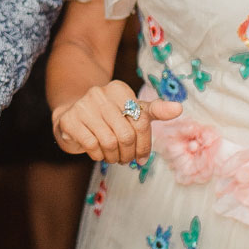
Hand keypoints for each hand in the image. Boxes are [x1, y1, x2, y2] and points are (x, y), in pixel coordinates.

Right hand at [51, 80, 181, 163]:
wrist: (70, 114)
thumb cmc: (107, 116)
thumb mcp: (131, 110)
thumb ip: (154, 111)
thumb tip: (179, 109)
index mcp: (120, 89)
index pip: (142, 120)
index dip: (145, 144)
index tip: (142, 158)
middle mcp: (101, 93)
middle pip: (126, 134)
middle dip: (128, 153)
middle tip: (126, 159)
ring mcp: (83, 105)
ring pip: (109, 142)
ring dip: (114, 157)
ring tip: (113, 158)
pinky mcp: (70, 120)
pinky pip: (92, 145)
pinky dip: (98, 155)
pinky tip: (98, 154)